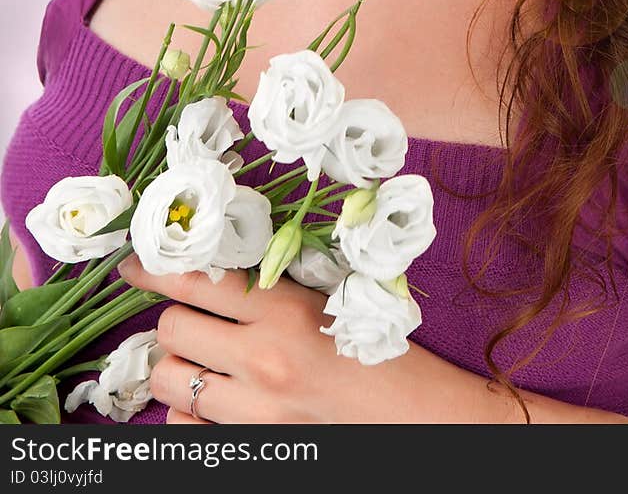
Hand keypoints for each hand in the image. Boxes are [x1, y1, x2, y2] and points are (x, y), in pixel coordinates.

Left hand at [117, 254, 390, 424]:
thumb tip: (208, 264)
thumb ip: (269, 283)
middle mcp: (262, 360)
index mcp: (283, 310)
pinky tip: (215, 402)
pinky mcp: (249, 447)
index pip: (197, 279)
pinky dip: (190, 415)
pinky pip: (182, 431)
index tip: (134, 264)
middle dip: (177, 320)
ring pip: (169, 381)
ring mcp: (252, 412)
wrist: (409, 413)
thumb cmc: (372, 347)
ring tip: (206, 361)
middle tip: (196, 319)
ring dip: (179, 366)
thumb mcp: (325, 299)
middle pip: (171, 329)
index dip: (156, 269)